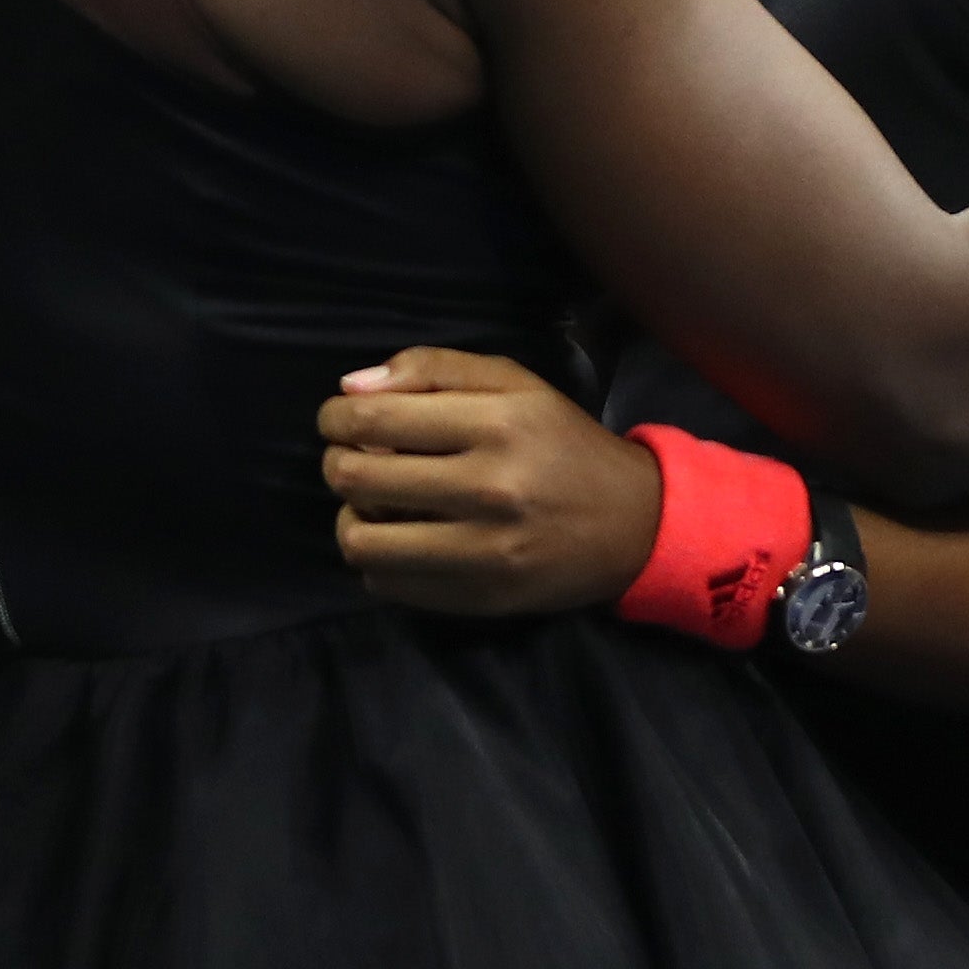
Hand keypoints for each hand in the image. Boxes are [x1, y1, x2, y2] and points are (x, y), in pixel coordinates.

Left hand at [321, 347, 663, 615]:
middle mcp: (488, 488)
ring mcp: (483, 552)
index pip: (373, 420)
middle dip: (337, 464)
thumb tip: (350, 388)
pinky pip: (389, 585)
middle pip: (357, 479)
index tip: (337, 421)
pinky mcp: (480, 598)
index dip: (334, 418)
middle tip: (351, 460)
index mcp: (496, 423)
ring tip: (369, 507)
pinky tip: (401, 542)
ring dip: (350, 519)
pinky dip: (378, 563)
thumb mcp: (513, 383)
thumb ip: (433, 369)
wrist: (634, 524)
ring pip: (362, 542)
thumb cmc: (562, 444)